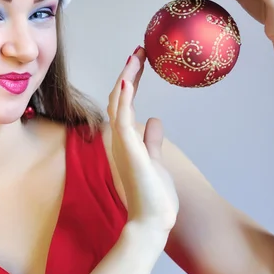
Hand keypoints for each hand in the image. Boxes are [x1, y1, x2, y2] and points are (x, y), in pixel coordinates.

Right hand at [107, 47, 178, 232]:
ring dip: (127, 77)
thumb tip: (155, 120)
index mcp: (125, 139)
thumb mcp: (154, 159)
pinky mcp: (128, 149)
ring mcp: (121, 143)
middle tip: (139, 51)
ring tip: (136, 56)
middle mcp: (119, 138)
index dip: (129, 81)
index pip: (124, 103)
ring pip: (119, 102)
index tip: (139, 62)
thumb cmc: (152, 195)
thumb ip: (151, 140)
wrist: (151, 222)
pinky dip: (124, 98)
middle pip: (119, 97)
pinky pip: (122, 118)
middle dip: (128, 72)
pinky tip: (130, 79)